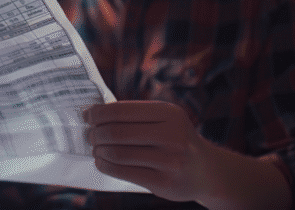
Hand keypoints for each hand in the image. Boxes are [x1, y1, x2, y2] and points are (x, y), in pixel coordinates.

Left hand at [84, 100, 210, 202]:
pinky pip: (124, 173)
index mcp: (169, 114)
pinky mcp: (163, 182)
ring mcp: (169, 161)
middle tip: (90, 135)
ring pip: (119, 154)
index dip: (98, 113)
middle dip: (97, 133)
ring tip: (95, 149)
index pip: (121, 111)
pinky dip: (107, 166)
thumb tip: (96, 113)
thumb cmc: (176, 139)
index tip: (88, 116)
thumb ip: (136, 115)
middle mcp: (171, 135)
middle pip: (117, 132)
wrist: (206, 170)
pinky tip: (102, 162)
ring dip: (100, 150)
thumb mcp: (165, 119)